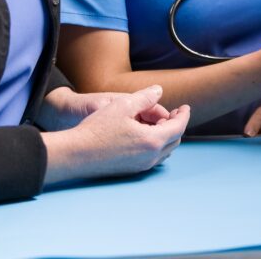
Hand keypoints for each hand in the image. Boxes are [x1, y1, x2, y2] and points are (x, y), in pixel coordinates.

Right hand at [42, 85, 189, 185]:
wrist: (76, 154)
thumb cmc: (97, 129)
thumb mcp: (122, 104)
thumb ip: (145, 97)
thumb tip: (159, 91)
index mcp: (152, 140)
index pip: (178, 127)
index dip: (184, 115)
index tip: (185, 107)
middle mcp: (150, 157)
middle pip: (174, 140)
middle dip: (176, 124)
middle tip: (173, 113)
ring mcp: (141, 166)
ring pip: (164, 151)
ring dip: (167, 135)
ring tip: (159, 122)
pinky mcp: (131, 170)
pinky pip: (153, 157)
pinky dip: (157, 144)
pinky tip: (146, 135)